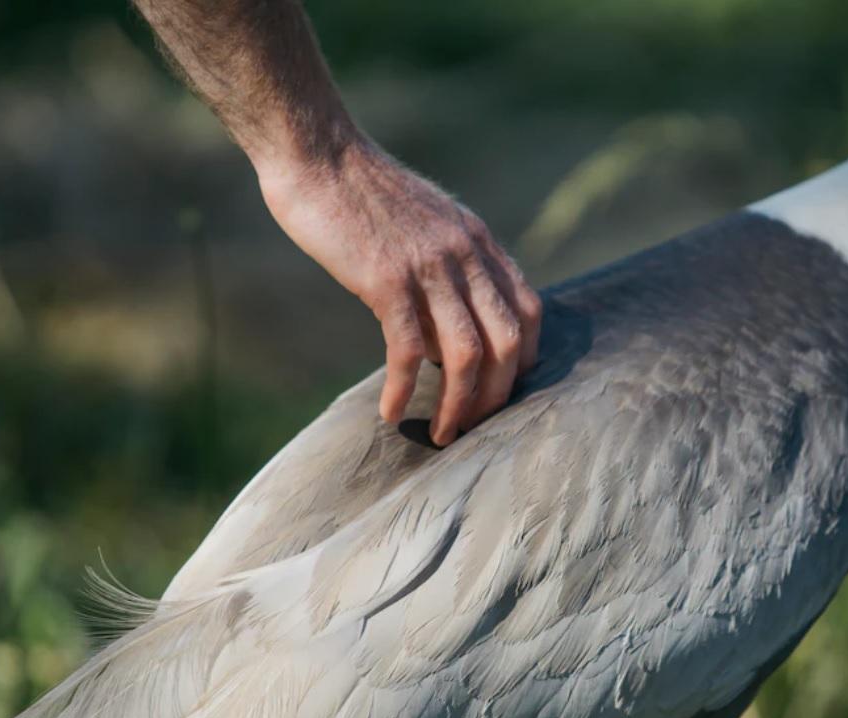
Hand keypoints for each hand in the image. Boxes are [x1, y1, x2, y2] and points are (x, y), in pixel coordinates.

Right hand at [257, 138, 541, 445]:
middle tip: (474, 427)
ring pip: (467, 355)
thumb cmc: (361, 192)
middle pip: (508, 343)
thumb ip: (450, 263)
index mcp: (478, 240)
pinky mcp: (386, 279)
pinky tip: (390, 413)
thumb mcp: (426, 221)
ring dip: (459, 406)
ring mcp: (429, 267)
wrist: (317, 152)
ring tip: (441, 434)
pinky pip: (409, 351)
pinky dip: (403, 390)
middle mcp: (465, 254)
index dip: (524, 358)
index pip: (529, 310)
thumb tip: (451, 322)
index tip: (501, 389)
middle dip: (496, 396)